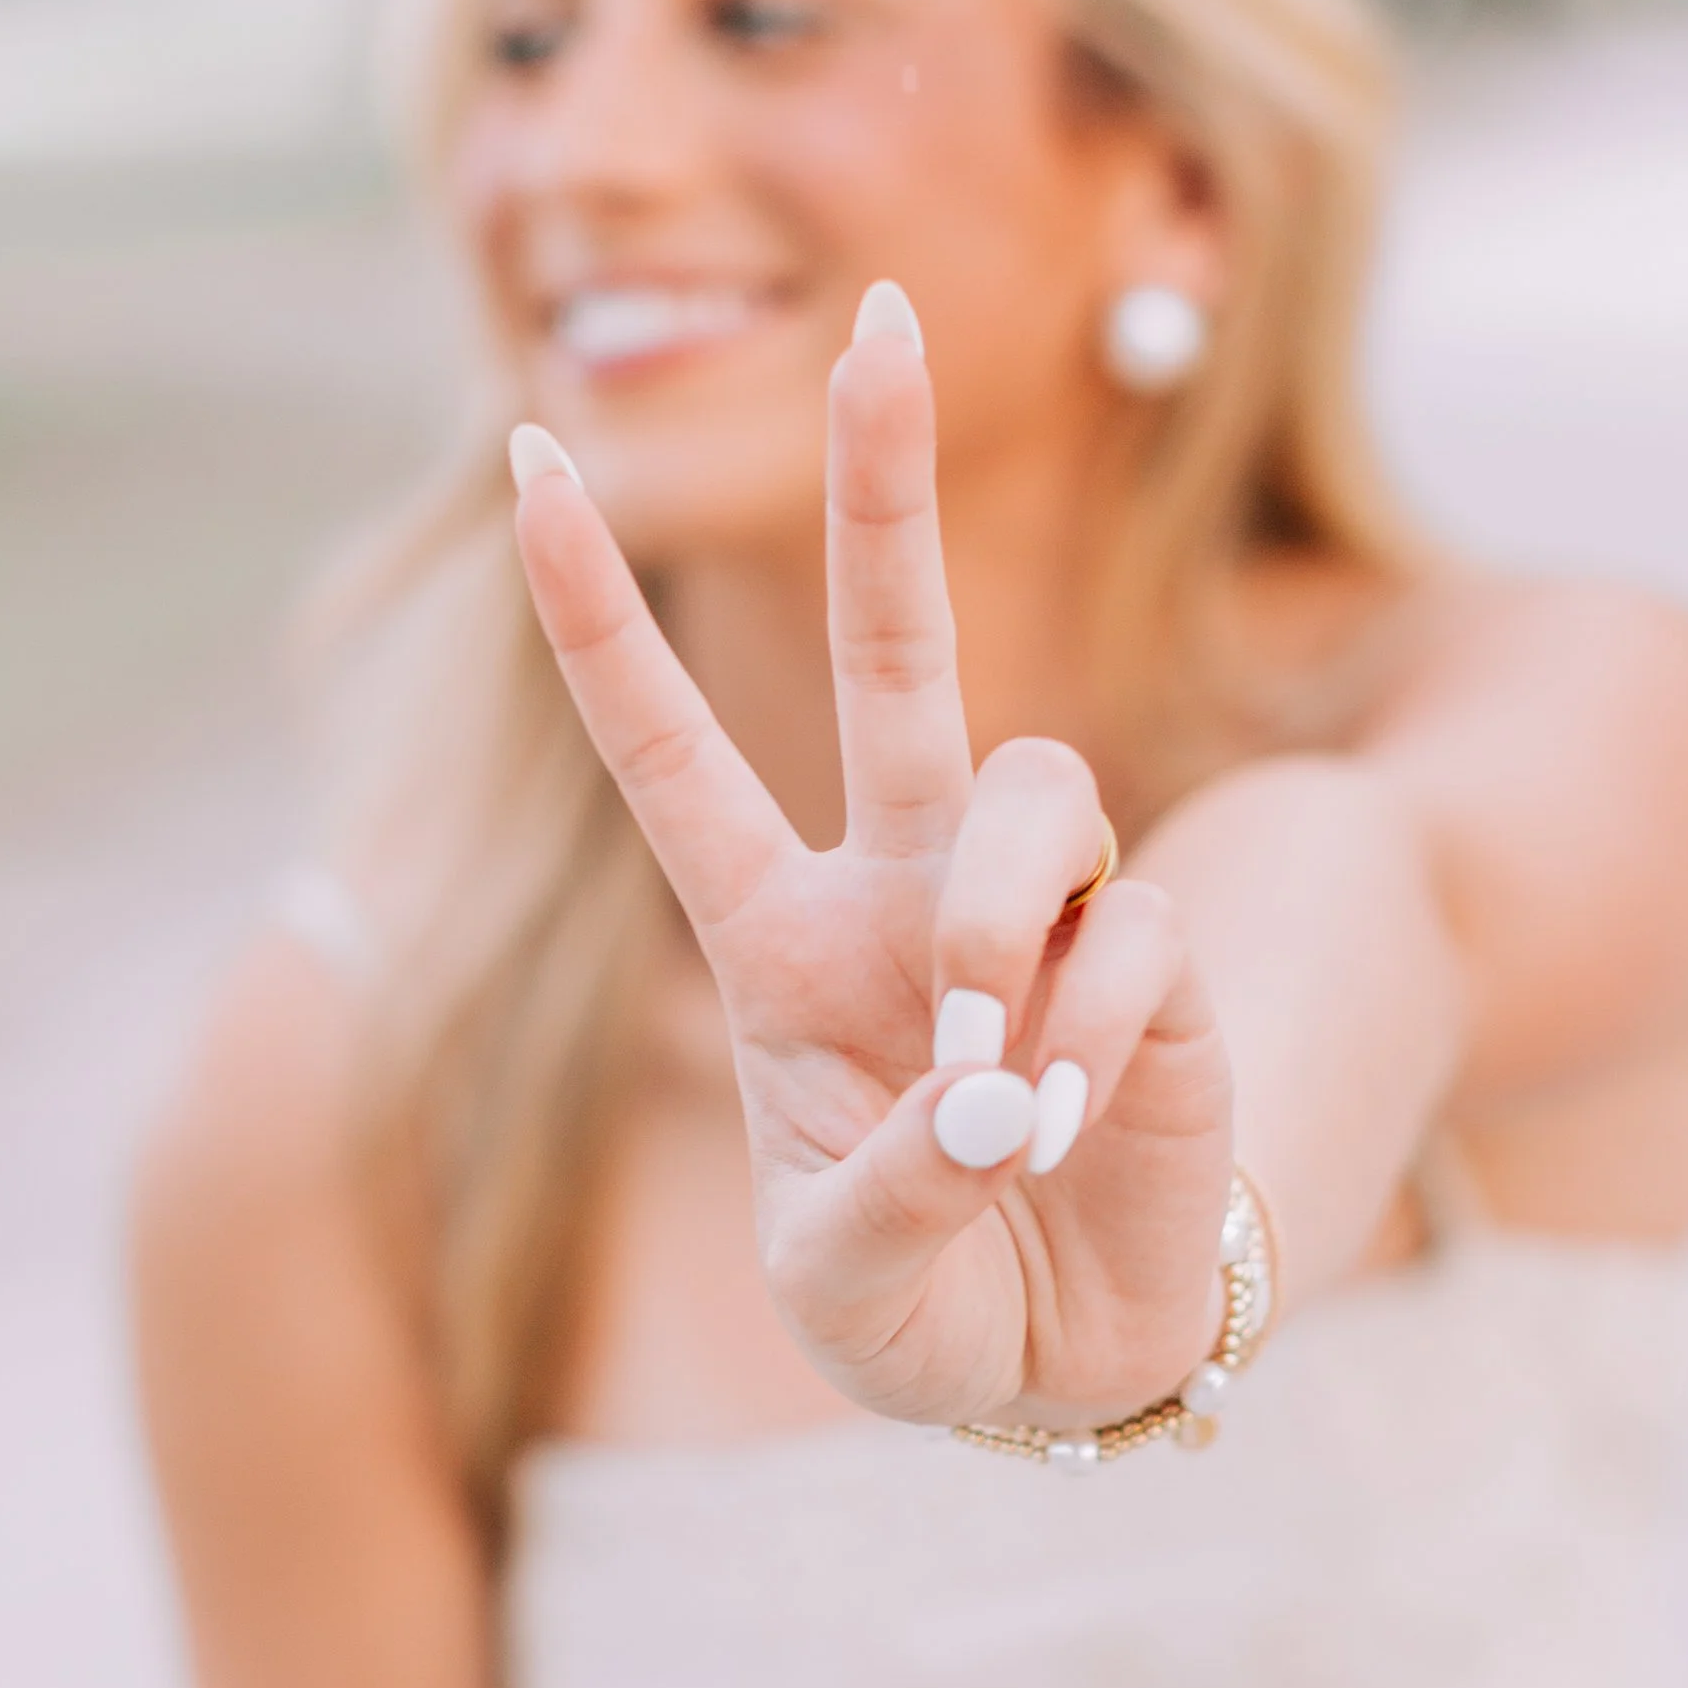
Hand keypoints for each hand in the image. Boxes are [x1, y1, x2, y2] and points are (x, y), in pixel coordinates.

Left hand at [508, 290, 1234, 1430]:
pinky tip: (1076, 1126)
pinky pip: (1126, 935)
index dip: (600, 619)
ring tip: (998, 1091)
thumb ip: (884, 1196)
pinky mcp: (1158, 963)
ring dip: (994, 930)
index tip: (528, 464)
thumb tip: (993, 1095)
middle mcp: (904, 894)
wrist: (1068, 1368)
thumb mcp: (839, 1286)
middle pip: (902, 653)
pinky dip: (1093, 1041)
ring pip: (1027, 791)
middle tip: (878, 319)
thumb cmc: (922, 1305)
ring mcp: (1037, 917)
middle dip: (885, 484)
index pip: (670, 757)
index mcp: (778, 944)